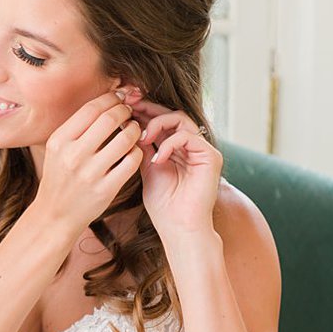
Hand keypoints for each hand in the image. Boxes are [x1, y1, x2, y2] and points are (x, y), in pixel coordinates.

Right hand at [33, 91, 143, 233]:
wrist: (55, 214)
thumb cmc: (60, 176)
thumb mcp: (58, 149)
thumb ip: (78, 127)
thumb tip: (108, 100)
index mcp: (59, 140)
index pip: (91, 108)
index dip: (111, 98)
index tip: (120, 98)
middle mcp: (72, 155)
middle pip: (110, 118)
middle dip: (125, 111)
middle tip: (129, 112)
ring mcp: (90, 173)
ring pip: (126, 138)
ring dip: (135, 129)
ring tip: (133, 130)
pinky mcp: (105, 189)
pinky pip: (132, 161)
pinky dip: (137, 152)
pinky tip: (132, 151)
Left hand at [128, 97, 222, 238]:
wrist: (179, 227)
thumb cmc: (163, 204)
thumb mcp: (145, 168)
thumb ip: (141, 147)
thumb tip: (126, 123)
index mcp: (174, 147)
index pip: (159, 119)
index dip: (141, 110)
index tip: (121, 105)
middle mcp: (190, 145)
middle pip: (170, 112)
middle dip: (147, 107)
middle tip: (129, 104)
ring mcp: (202, 149)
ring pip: (180, 118)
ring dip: (157, 124)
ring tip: (143, 138)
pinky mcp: (211, 156)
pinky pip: (188, 137)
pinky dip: (169, 143)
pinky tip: (157, 159)